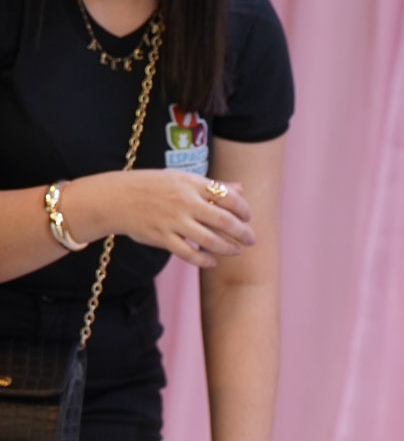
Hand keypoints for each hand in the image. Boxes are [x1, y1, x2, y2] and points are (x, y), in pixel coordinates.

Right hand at [66, 170, 255, 268]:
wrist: (115, 198)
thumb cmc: (152, 187)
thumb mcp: (180, 179)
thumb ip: (211, 186)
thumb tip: (240, 189)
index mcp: (190, 183)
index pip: (227, 196)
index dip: (243, 209)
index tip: (248, 216)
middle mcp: (184, 201)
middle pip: (224, 220)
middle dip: (242, 232)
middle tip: (251, 239)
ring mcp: (173, 221)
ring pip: (210, 239)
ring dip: (228, 247)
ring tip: (236, 250)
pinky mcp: (162, 238)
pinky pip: (189, 253)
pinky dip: (204, 260)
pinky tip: (212, 262)